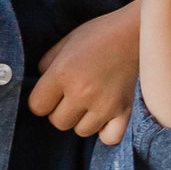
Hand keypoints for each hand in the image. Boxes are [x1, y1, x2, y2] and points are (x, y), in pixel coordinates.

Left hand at [30, 4, 139, 143]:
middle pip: (58, 122)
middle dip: (60, 110)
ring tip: (90, 102)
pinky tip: (104, 118)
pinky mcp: (124, 110)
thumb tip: (41, 86)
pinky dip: (105, 132)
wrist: (133, 32)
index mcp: (62, 73)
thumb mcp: (64, 42)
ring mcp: (104, 104)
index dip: (41, 100)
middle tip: (71, 96)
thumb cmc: (98, 35)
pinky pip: (109, 138)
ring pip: (81, 131)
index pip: (37, 107)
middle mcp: (81, 92)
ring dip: (82, 120)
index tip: (51, 93)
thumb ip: (46, 65)